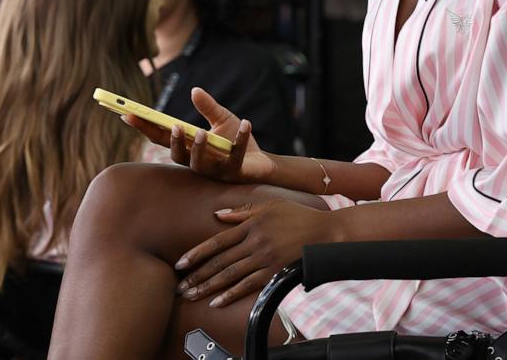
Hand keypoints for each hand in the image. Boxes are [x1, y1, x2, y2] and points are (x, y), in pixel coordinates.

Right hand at [123, 87, 276, 183]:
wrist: (261, 163)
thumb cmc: (235, 141)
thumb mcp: (222, 119)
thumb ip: (208, 107)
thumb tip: (194, 90)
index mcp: (190, 147)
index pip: (163, 138)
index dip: (145, 128)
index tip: (127, 114)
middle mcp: (198, 162)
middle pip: (178, 155)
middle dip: (174, 141)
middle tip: (173, 126)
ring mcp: (216, 170)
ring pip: (201, 164)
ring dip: (200, 148)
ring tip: (202, 132)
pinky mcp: (236, 172)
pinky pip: (237, 156)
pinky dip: (242, 139)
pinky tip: (247, 123)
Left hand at [174, 199, 335, 306]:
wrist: (326, 232)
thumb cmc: (299, 217)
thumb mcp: (272, 205)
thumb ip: (243, 211)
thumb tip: (217, 215)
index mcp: (252, 224)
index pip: (217, 241)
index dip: (197, 253)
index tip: (180, 263)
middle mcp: (255, 241)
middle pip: (220, 261)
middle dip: (198, 275)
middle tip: (180, 287)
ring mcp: (265, 258)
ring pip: (230, 275)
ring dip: (208, 287)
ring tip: (192, 295)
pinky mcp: (274, 272)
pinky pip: (248, 285)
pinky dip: (230, 294)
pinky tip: (217, 301)